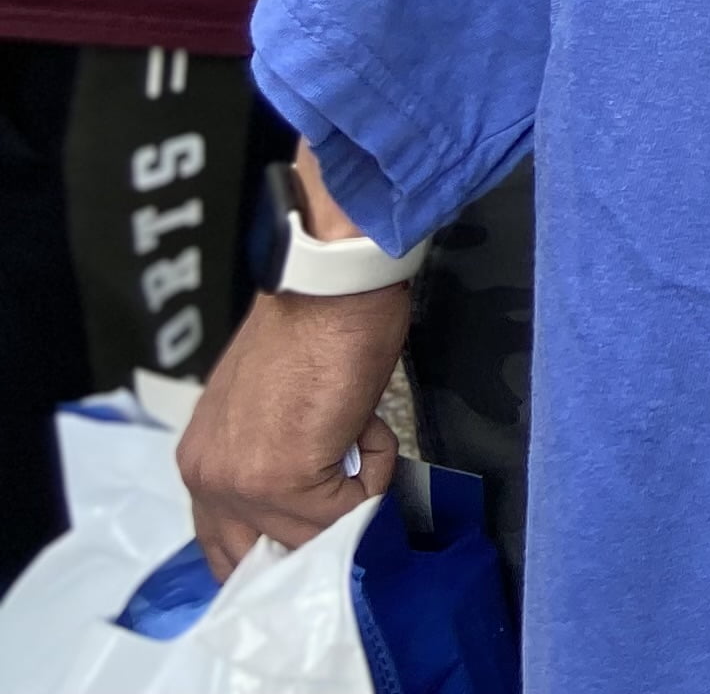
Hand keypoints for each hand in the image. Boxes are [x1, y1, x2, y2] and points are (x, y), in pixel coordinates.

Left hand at [178, 285, 408, 573]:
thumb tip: (305, 498)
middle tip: (348, 492)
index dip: (277, 543)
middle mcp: (207, 481)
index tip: (318, 525)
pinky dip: (376, 470)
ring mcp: (242, 484)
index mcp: (199, 463)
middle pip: (265, 554)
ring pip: (314, 535)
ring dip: (355, 491)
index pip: (225, 544)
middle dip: (315, 532)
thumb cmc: (311, 328)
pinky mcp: (286, 478)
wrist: (329, 289)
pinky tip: (369, 423)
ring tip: (359, 431)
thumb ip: (267, 459)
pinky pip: (351, 507)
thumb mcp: (265, 410)